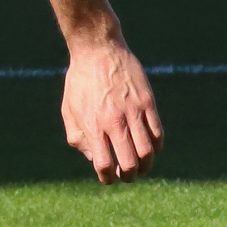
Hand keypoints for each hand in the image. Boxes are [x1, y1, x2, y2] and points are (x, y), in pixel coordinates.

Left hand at [61, 34, 161, 183]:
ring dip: (146, 165)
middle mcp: (115, 121)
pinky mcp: (148, 102)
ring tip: (141, 166)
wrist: (97, 49)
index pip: (104, 164)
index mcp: (94, 125)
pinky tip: (150, 148)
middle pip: (129, 162)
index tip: (108, 178)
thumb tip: (94, 158)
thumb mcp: (69, 110)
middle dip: (129, 175)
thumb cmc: (80, 82)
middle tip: (127, 175)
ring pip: (148, 151)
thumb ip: (78, 137)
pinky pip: (158, 133)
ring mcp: (134, 112)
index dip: (107, 177)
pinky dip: (156, 146)